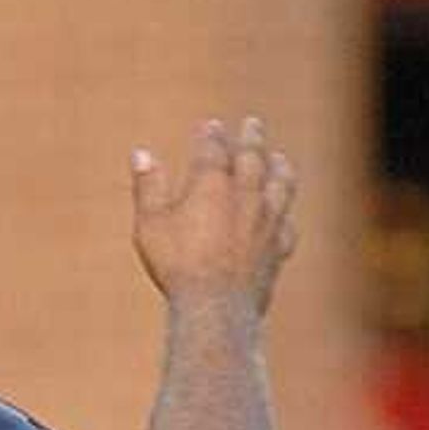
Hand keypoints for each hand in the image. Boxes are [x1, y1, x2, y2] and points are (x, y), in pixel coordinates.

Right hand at [130, 116, 297, 318]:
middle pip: (253, 157)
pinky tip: (285, 216)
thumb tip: (141, 154)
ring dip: (280, 168)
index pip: (214, 149)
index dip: (211, 135)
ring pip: (281, 184)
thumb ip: (149, 187)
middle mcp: (247, 194)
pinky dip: (286, 216)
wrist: (216, 305)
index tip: (210, 125)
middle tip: (252, 124)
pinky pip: (288, 224)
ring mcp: (268, 219)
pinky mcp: (278, 246)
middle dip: (251, 138)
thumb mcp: (151, 224)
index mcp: (213, 184)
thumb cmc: (178, 265)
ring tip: (279, 159)